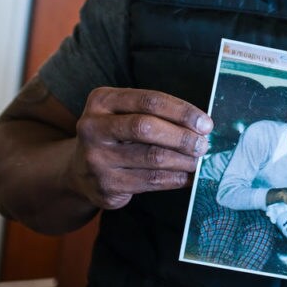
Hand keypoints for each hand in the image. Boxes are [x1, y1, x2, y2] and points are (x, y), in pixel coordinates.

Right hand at [66, 87, 212, 209]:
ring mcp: (96, 158)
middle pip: (146, 127)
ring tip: (198, 160)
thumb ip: (157, 115)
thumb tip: (201, 126)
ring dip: (183, 160)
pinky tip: (188, 176)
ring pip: (152, 157)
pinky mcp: (105, 185)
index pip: (149, 101)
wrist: (81, 172)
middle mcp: (93, 127)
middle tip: (204, 144)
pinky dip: (176, 178)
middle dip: (182, 136)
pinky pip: (151, 181)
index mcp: (102, 100)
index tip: (205, 123)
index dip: (182, 111)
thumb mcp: (126, 115)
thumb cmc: (117, 136)